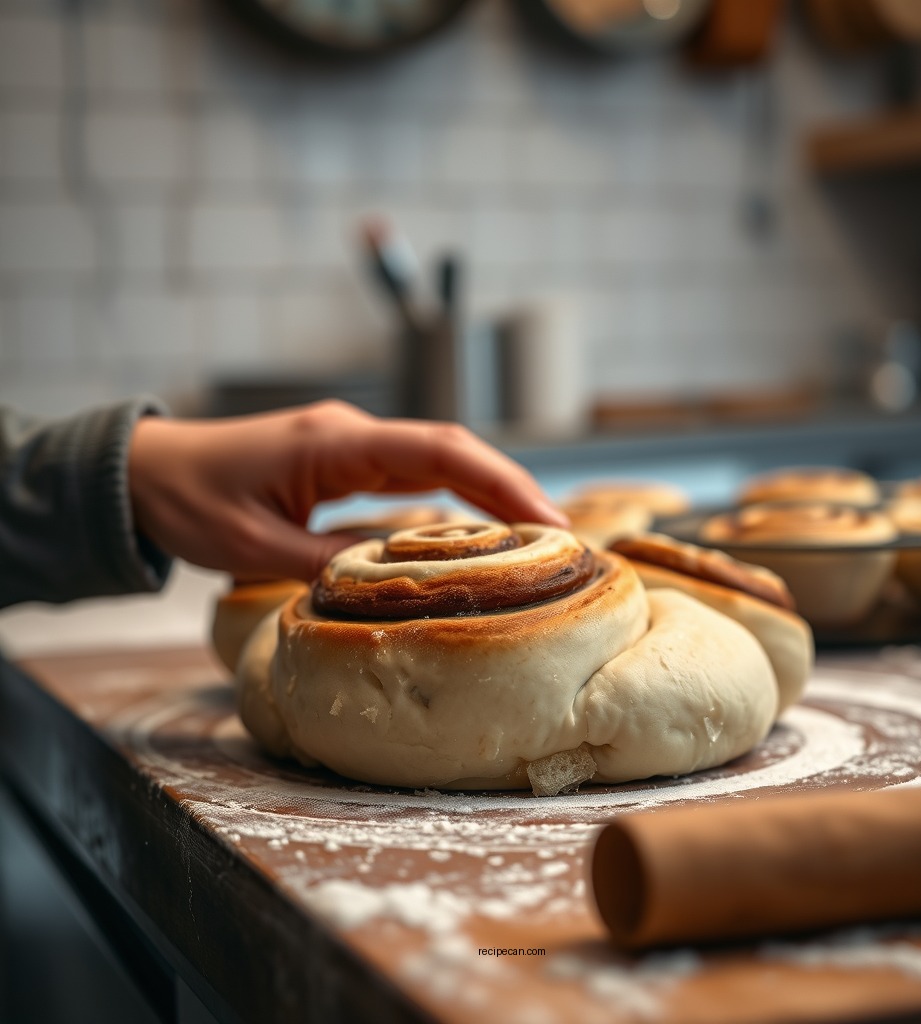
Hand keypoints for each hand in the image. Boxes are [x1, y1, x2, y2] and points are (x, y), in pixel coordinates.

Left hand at [128, 401, 568, 581]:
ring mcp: (353, 448)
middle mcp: (354, 437)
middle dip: (512, 488)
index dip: (499, 481)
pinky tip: (477, 534)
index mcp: (334, 444)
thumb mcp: (249, 545)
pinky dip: (455, 502)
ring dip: (490, 495)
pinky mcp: (347, 465)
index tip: (546, 520)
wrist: (148, 472)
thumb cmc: (190, 500)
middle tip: (563, 538)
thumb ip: (325, 564)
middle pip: (453, 451)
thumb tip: (397, 591)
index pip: (438, 450)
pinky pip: (415, 478)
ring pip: (440, 462)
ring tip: (537, 540)